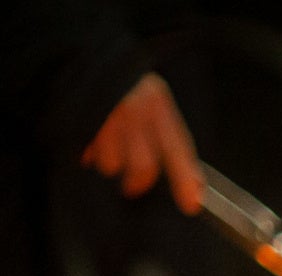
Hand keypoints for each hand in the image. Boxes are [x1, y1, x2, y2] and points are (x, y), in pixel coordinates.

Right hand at [80, 73, 201, 213]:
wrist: (84, 57)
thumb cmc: (127, 91)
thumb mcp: (155, 106)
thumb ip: (172, 142)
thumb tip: (195, 188)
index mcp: (158, 103)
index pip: (178, 148)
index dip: (185, 180)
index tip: (191, 206)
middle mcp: (134, 107)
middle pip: (143, 165)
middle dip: (138, 182)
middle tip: (133, 186)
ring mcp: (105, 112)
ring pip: (112, 164)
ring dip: (110, 164)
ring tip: (106, 148)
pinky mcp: (79, 118)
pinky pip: (87, 154)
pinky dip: (89, 155)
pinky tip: (91, 140)